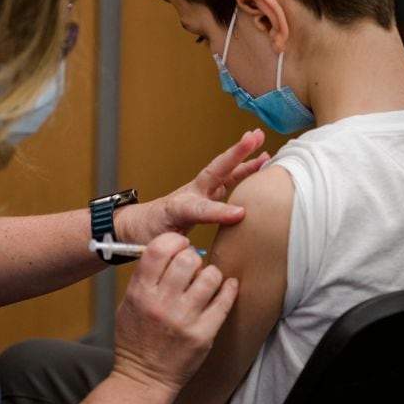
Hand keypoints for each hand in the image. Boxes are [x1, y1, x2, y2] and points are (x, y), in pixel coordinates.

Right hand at [112, 233, 238, 394]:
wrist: (143, 379)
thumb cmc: (135, 339)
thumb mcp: (128, 303)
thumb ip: (146, 277)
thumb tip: (171, 250)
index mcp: (140, 292)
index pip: (159, 249)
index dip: (174, 241)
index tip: (180, 245)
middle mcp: (162, 304)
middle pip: (187, 259)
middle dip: (193, 258)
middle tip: (193, 267)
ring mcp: (184, 320)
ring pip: (210, 277)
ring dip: (211, 275)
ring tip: (206, 281)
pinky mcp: (203, 334)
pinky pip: (224, 301)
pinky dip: (228, 289)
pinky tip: (227, 287)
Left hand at [119, 129, 269, 243]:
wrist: (140, 224)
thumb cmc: (150, 235)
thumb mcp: (160, 245)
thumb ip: (178, 249)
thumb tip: (199, 265)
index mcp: (178, 209)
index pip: (200, 208)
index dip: (219, 211)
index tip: (240, 214)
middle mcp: (191, 194)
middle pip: (214, 172)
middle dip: (233, 155)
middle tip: (252, 138)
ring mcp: (200, 190)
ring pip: (224, 170)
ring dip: (243, 155)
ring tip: (261, 139)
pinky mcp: (208, 192)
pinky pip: (229, 177)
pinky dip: (246, 168)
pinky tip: (263, 160)